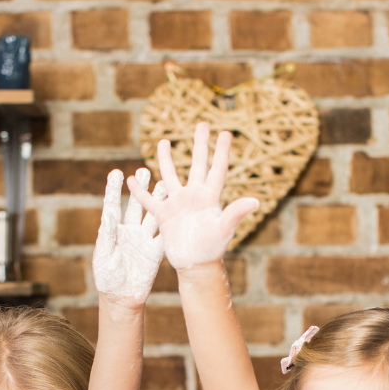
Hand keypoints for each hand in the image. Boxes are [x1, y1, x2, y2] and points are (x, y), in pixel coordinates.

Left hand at [92, 168, 164, 306]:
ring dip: (158, 201)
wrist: (122, 299)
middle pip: (136, 205)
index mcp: (113, 232)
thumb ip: (107, 235)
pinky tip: (176, 208)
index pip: (113, 205)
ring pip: (152, 216)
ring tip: (164, 183)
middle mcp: (129, 232)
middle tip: (144, 170)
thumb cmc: (107, 278)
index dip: (114, 189)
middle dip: (140, 188)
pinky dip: (169, 222)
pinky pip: (163, 235)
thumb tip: (109, 213)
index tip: (116, 173)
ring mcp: (143, 240)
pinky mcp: (155, 251)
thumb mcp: (104, 256)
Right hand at [126, 121, 259, 270]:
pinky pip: (150, 200)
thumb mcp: (224, 229)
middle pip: (198, 164)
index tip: (225, 133)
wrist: (195, 265)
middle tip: (202, 124)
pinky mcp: (164, 215)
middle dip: (200, 144)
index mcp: (210, 196)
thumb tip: (256, 201)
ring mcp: (178, 204)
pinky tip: (132, 179)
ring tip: (163, 141)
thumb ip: (236, 213)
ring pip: (171, 175)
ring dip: (166, 159)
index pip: (217, 168)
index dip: (221, 151)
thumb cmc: (212, 249)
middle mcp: (195, 196)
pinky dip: (141, 191)